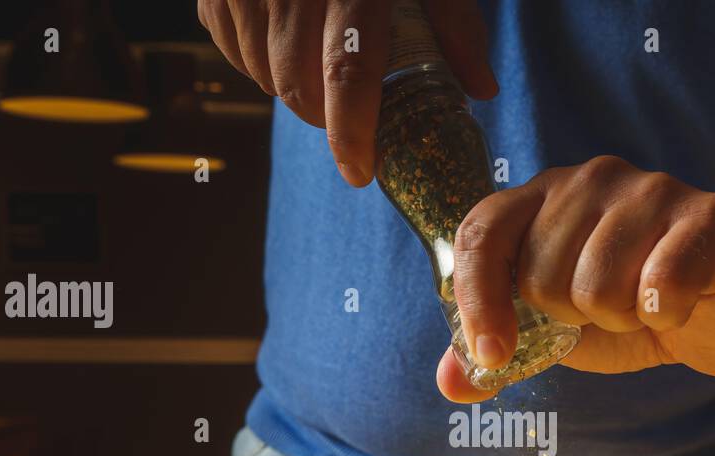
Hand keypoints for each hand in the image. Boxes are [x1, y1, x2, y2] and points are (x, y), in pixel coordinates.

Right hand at [197, 0, 496, 185]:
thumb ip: (456, 25)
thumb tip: (481, 89)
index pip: (347, 70)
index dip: (351, 131)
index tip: (359, 172)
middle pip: (297, 87)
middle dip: (325, 117)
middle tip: (352, 114)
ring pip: (262, 76)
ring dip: (294, 90)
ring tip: (320, 64)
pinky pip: (233, 53)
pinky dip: (260, 63)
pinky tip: (287, 42)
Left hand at [437, 155, 714, 402]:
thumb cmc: (633, 312)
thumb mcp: (558, 336)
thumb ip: (505, 350)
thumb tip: (451, 383)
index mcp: (541, 198)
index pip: (482, 233)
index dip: (478, 300)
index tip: (492, 356)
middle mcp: (589, 179)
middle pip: (540, 274)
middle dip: (573, 317)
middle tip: (611, 308)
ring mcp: (649, 189)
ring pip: (597, 287)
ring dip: (622, 319)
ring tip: (644, 304)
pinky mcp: (703, 215)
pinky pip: (659, 286)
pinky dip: (665, 315)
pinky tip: (679, 304)